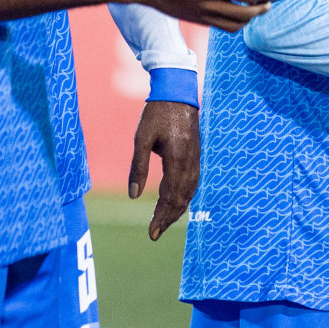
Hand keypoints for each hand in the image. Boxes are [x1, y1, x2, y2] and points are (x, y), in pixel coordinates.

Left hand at [128, 101, 199, 240]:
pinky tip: (177, 202)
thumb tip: (132, 196)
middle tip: (155, 233)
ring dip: (178, 209)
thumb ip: (138, 168)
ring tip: (165, 222)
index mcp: (177, 159)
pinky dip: (185, 197)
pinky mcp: (196, 155)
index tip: (151, 234)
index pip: (170, 196)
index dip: (160, 217)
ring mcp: (196, 158)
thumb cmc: (157, 114)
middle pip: (182, 198)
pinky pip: (193, 182)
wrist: (178, 93)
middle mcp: (190, 162)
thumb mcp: (141, 139)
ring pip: (190, 192)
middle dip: (168, 218)